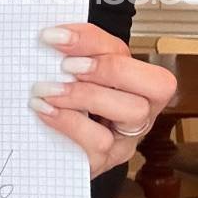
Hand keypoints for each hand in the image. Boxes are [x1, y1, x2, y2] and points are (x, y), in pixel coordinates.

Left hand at [28, 22, 176, 179]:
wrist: (43, 154)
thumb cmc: (60, 108)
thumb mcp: (68, 78)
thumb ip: (69, 57)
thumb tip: (49, 37)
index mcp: (130, 79)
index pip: (127, 52)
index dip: (92, 40)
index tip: (55, 37)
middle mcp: (141, 108)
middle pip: (155, 83)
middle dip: (107, 68)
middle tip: (65, 67)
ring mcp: (126, 138)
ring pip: (133, 111)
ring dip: (86, 95)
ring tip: (48, 91)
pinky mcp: (106, 160)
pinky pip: (100, 141)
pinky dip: (70, 122)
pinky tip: (45, 111)